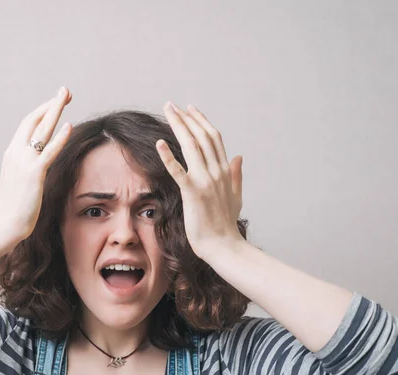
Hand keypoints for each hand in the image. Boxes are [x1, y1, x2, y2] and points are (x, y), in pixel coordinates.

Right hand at [0, 87, 72, 242]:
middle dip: (51, 103)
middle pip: (35, 119)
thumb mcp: (18, 182)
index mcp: (12, 153)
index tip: (55, 101)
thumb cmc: (12, 208)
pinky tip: (69, 126)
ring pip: (42, 130)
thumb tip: (37, 166)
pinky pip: (49, 152)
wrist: (3, 225)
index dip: (43, 110)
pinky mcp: (34, 174)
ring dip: (55, 110)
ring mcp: (24, 162)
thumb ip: (26, 169)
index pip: (28, 125)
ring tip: (66, 96)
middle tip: (65, 90)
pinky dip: (59, 138)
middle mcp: (16, 153)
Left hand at [156, 102, 243, 259]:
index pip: (213, 139)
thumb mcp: (235, 196)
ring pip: (191, 146)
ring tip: (168, 112)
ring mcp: (205, 181)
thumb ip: (236, 175)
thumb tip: (238, 156)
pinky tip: (159, 142)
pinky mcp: (193, 192)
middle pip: (201, 137)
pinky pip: (179, 170)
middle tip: (172, 105)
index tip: (190, 110)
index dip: (201, 122)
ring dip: (179, 126)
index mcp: (225, 171)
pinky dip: (169, 155)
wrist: (224, 246)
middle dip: (186, 118)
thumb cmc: (226, 225)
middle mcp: (216, 171)